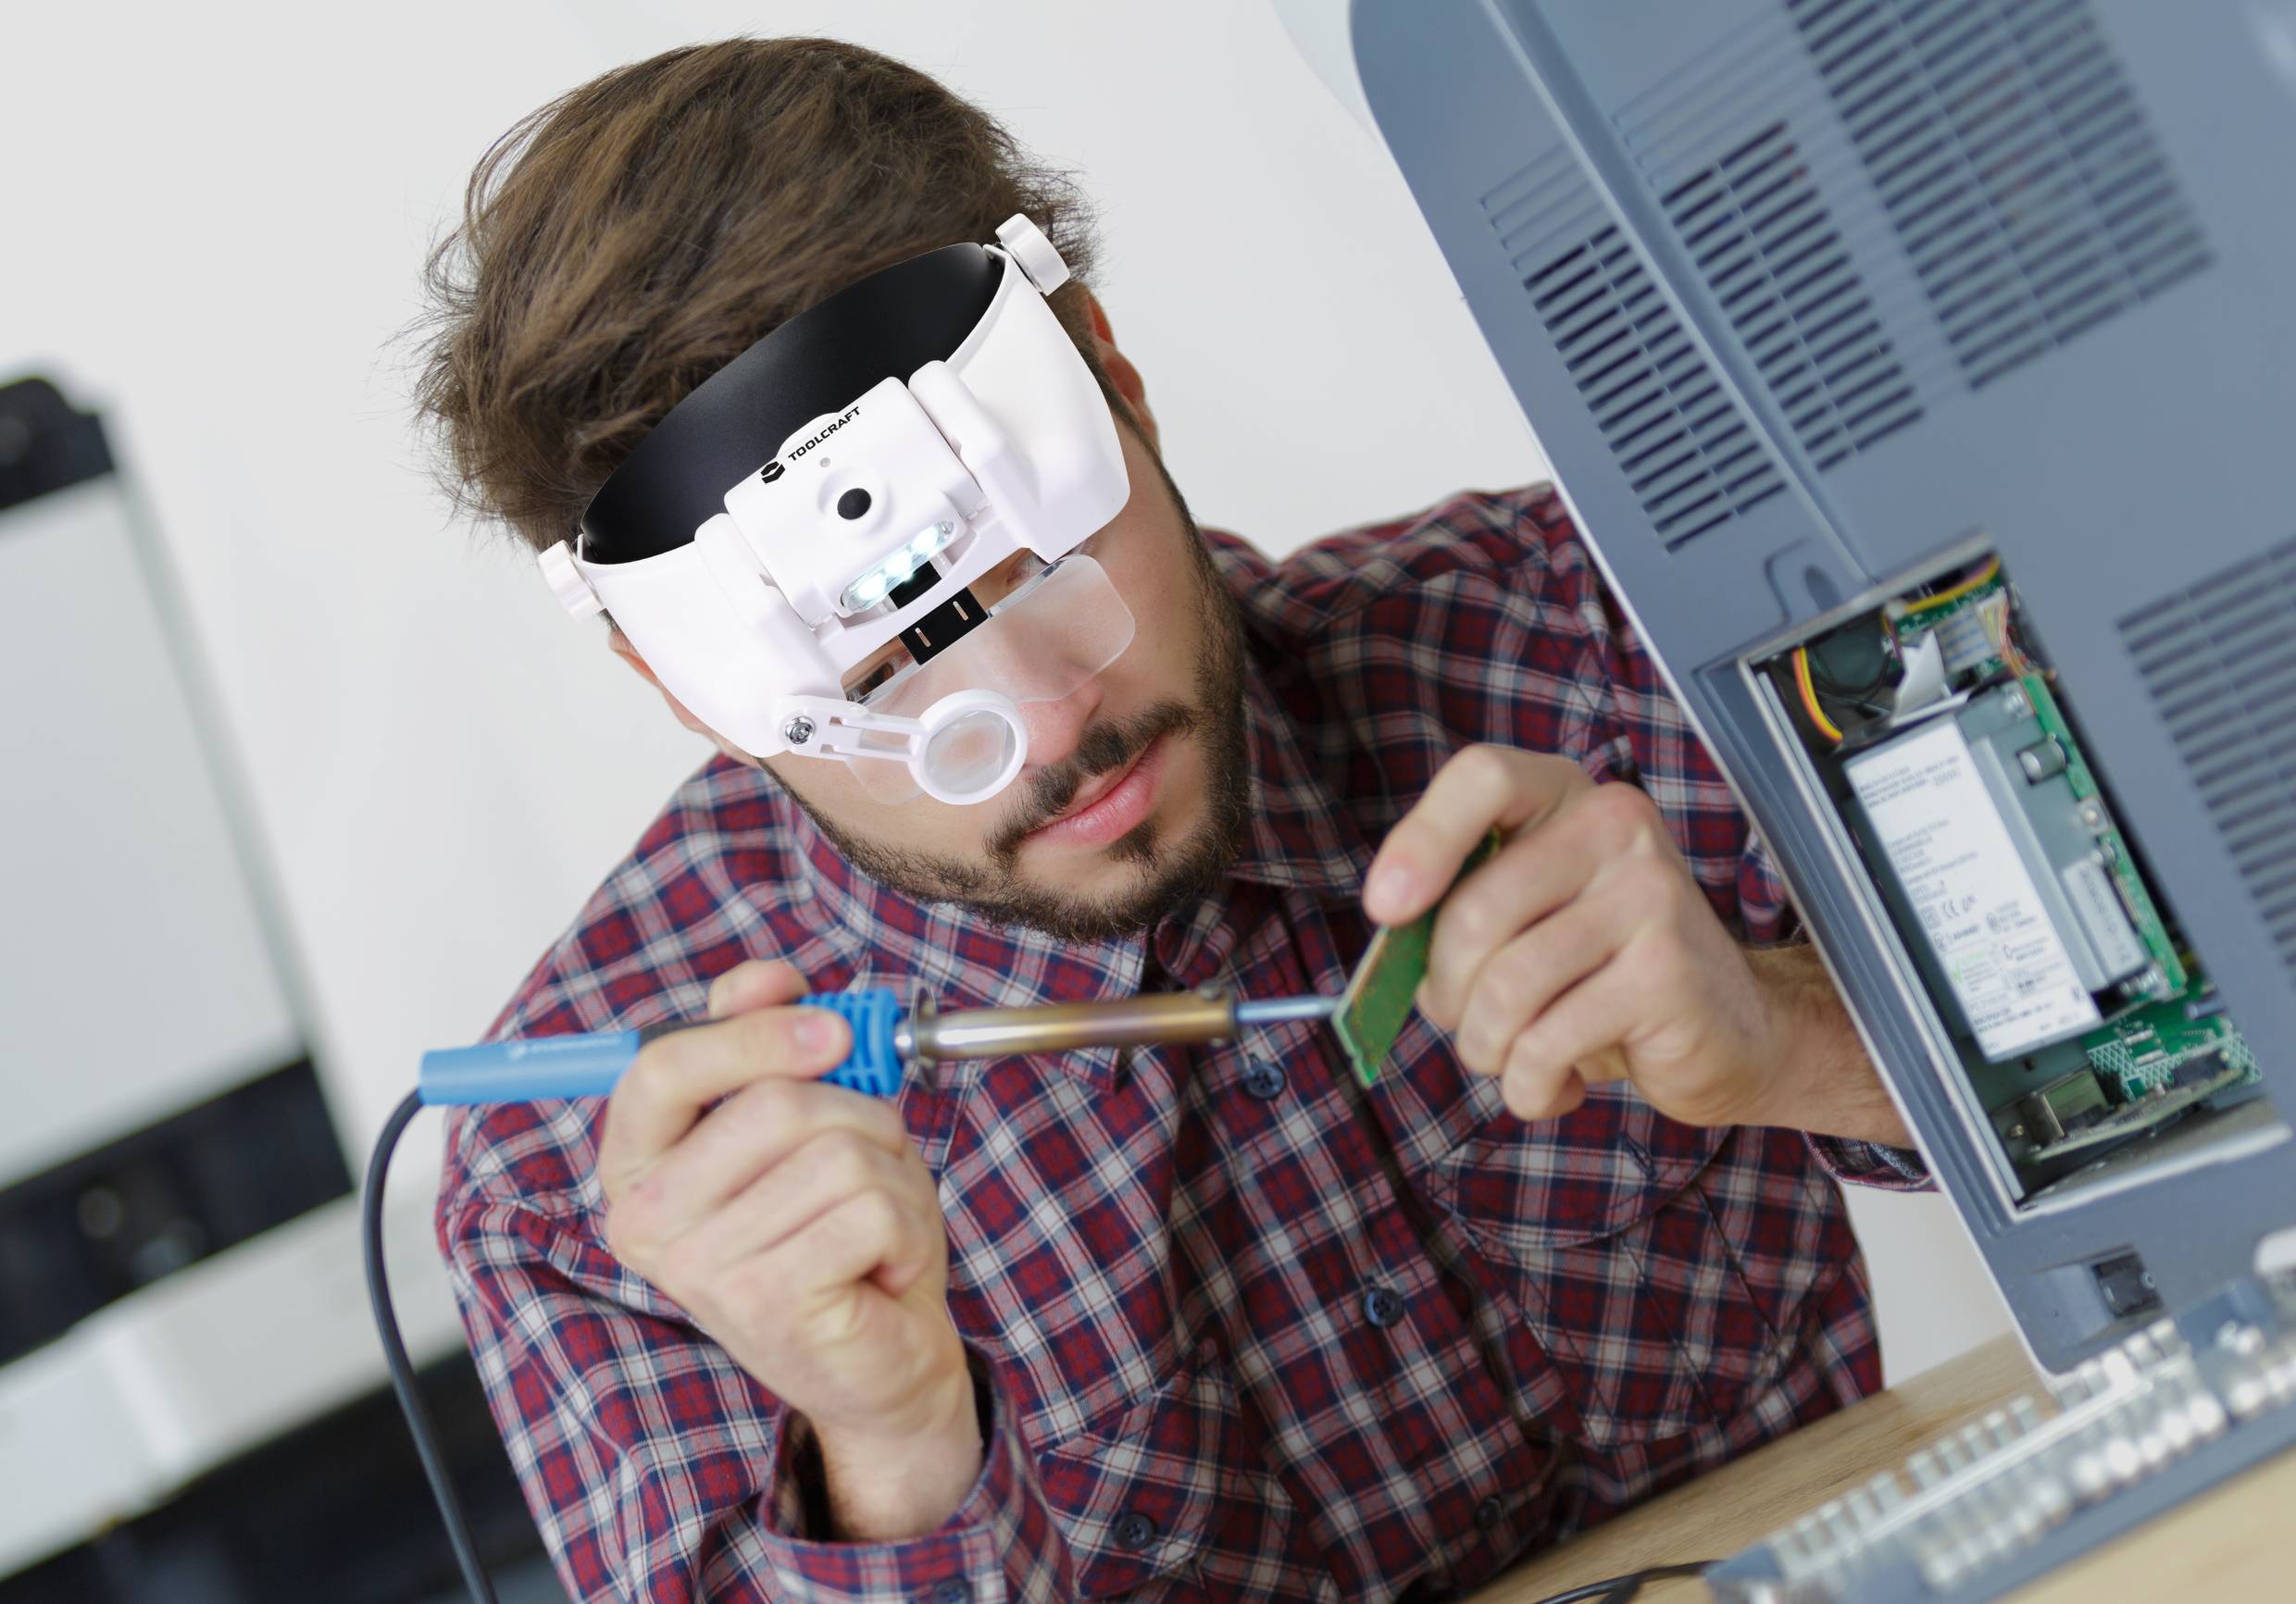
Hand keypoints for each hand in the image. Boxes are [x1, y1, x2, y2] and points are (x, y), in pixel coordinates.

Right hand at [598, 960, 980, 1538]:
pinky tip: (884, 1266)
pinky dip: (908, 1225)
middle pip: (772, 1101)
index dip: (751, 1032)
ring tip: (875, 1224)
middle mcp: (646, 1219)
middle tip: (869, 1163)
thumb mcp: (805, 1126)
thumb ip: (768, 1045)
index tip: (829, 1030)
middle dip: (857, 1113)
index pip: (661, 1065)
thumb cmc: (841, 1236)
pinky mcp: (765, 1302)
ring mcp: (700, 1268)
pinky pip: (871, 1207)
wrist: (884, 1362)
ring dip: (891, 1175)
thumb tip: (764, 977)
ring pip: (836, 1150)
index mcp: (638, 1165)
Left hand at [1364, 745, 1905, 1144]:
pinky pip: (1547, 1041)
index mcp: (1568, 800)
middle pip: (1475, 911)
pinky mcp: (1666, 973)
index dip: (1422, 840)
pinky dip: (1529, 1084)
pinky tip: (1556, 1082)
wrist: (1734, 1032)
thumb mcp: (1528, 926)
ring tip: (1512, 1060)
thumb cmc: (1602, 979)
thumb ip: (1460, 915)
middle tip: (1470, 1025)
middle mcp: (1615, 828)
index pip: (1484, 777)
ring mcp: (1649, 896)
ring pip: (1506, 986)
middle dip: (1448, 993)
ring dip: (1485, 1048)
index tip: (1385, 908)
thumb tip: (1391, 942)